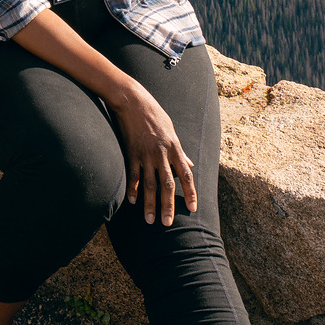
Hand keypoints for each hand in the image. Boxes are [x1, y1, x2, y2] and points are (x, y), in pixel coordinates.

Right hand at [111, 82, 196, 225]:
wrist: (134, 101)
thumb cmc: (155, 115)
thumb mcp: (172, 131)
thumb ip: (180, 152)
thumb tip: (189, 165)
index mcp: (175, 148)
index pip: (186, 176)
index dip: (190, 193)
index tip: (193, 208)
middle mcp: (162, 154)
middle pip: (167, 185)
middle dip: (168, 206)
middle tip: (167, 223)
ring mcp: (146, 155)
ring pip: (149, 185)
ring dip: (150, 204)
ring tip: (150, 220)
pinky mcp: (131, 153)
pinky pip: (133, 175)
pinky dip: (132, 190)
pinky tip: (131, 202)